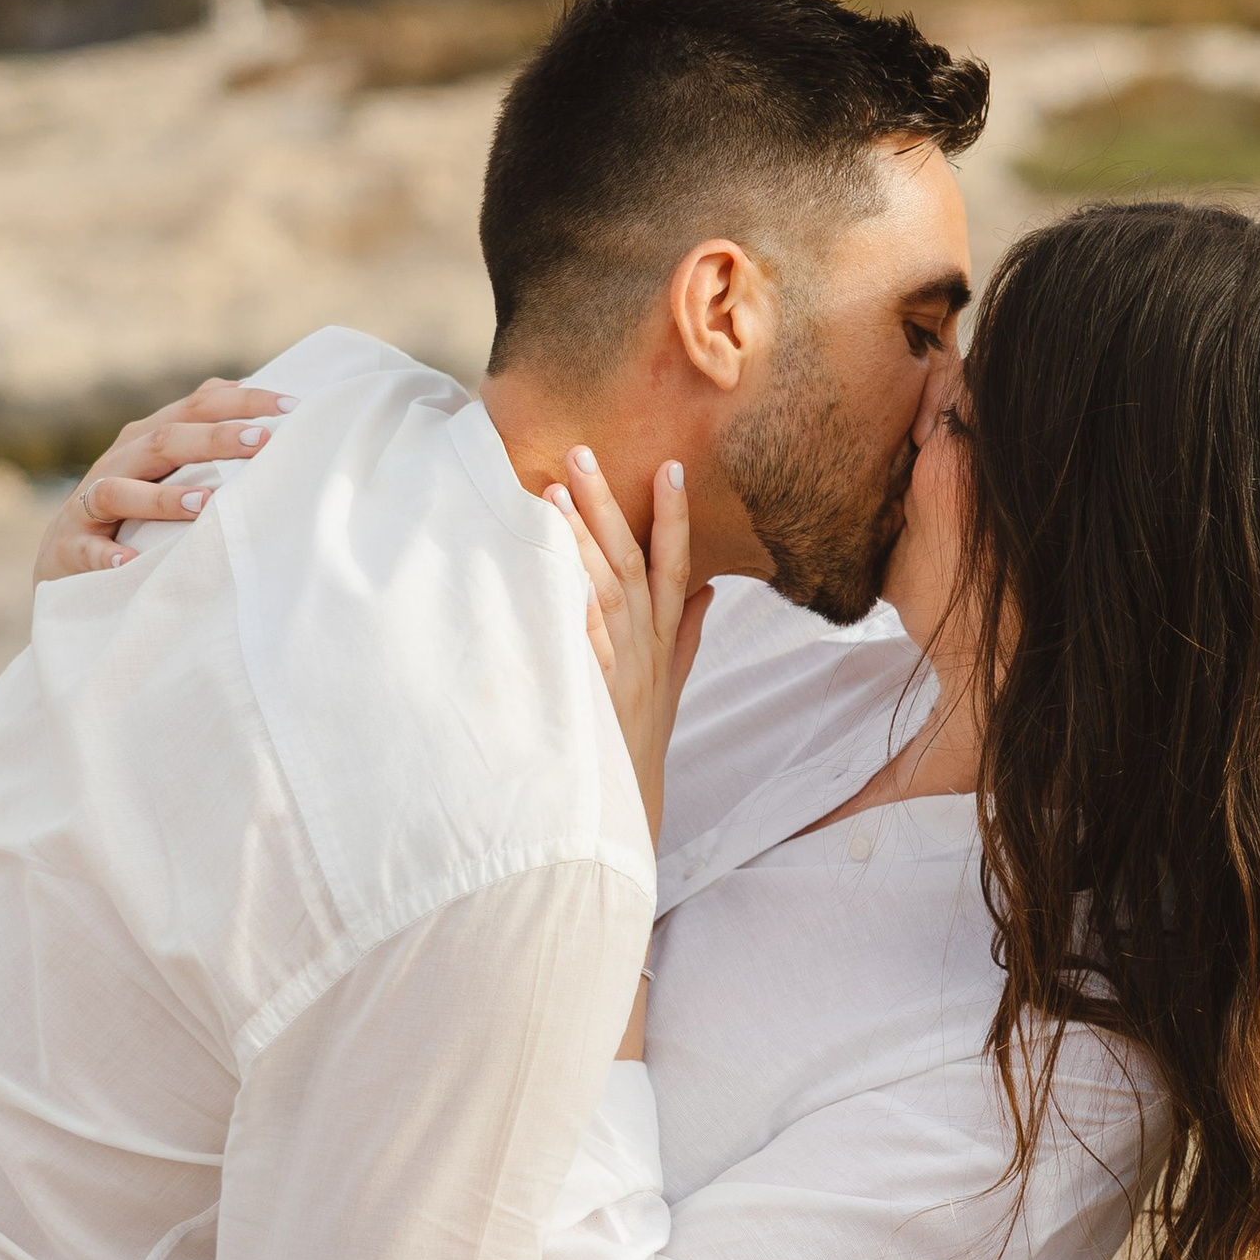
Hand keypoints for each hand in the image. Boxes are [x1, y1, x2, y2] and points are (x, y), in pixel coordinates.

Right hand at [34, 382, 290, 581]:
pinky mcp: (70, 544)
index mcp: (148, 438)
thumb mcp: (162, 463)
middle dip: (214, 440)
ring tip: (203, 504)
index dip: (243, 403)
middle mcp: (120, 462)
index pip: (198, 406)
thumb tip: (245, 388)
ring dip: (161, 498)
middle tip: (260, 441)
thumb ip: (199, 429)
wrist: (63, 553)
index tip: (291, 408)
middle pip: (164, 441)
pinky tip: (129, 562)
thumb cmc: (130, 506)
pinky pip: (87, 548)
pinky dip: (106, 555)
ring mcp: (89, 503)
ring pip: (120, 491)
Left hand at [547, 448, 707, 847]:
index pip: (678, 565)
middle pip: (632, 563)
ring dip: (579, 540)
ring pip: (605, 589)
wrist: (623, 805)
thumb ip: (688, 634)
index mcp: (664, 639)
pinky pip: (584, 640)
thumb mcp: (672, 684)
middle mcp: (647, 646)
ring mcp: (622, 668)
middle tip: (582, 454)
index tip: (669, 466)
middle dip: (609, 506)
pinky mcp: (595, 691)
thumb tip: (709, 589)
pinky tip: (551, 570)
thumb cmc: (639, 740)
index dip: (675, 516)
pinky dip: (572, 604)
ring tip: (552, 494)